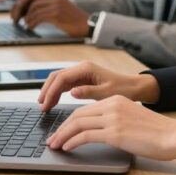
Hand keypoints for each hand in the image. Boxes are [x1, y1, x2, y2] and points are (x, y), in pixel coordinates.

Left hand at [10, 0, 87, 36]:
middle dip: (20, 9)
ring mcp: (56, 6)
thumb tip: (32, 14)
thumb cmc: (75, 21)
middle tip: (15, 18)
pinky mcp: (57, 15)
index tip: (16, 12)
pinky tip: (31, 27)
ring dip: (26, 18)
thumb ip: (49, 9)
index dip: (22, 3)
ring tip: (25, 25)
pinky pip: (39, 16)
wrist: (89, 25)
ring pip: (34, 8)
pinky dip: (32, 22)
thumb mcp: (62, 11)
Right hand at [37, 61, 159, 110]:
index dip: (51, 91)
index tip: (45, 104)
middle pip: (57, 76)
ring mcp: (81, 73)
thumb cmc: (124, 89)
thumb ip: (89, 92)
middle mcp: (82, 68)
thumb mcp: (107, 93)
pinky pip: (65, 84)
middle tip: (41, 106)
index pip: (61, 78)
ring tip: (45, 106)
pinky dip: (58, 93)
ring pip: (59, 80)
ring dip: (51, 91)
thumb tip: (72, 92)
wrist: (134, 87)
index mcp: (87, 68)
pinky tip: (54, 102)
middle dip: (47, 90)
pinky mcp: (83, 79)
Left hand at [45, 95, 175, 160]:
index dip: (70, 121)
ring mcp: (113, 118)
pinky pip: (85, 135)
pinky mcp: (114, 132)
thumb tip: (99, 131)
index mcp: (115, 100)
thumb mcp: (132, 118)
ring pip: (78, 124)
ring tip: (55, 144)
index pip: (85, 109)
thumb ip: (115, 119)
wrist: (172, 135)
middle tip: (53, 138)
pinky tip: (67, 147)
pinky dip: (73, 141)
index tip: (62, 130)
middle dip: (62, 128)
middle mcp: (112, 105)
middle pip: (77, 115)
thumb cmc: (156, 131)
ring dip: (63, 135)